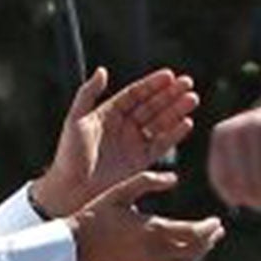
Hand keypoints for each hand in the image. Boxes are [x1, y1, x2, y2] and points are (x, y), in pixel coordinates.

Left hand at [34, 67, 199, 216]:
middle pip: (152, 106)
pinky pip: (162, 144)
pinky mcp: (142, 162)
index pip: (135, 94)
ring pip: (160, 122)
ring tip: (192, 99)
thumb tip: (103, 70)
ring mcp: (134, 144)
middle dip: (170, 94)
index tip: (169, 76)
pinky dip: (175, 133)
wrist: (72, 190)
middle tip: (188, 83)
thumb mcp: (75, 121)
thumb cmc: (69, 155)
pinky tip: (187, 123)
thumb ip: (87, 94)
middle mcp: (125, 126)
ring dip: (177, 110)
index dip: (152, 84)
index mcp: (109, 113)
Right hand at [68, 170, 223, 260]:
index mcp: (150, 230)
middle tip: (218, 231)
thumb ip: (148, 181)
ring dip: (200, 255)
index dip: (208, 229)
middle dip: (209, 240)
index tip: (217, 221)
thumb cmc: (96, 214)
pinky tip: (189, 259)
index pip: (192, 233)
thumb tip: (175, 178)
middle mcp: (152, 253)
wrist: (73, 246)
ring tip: (208, 243)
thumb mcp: (120, 191)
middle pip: (192, 250)